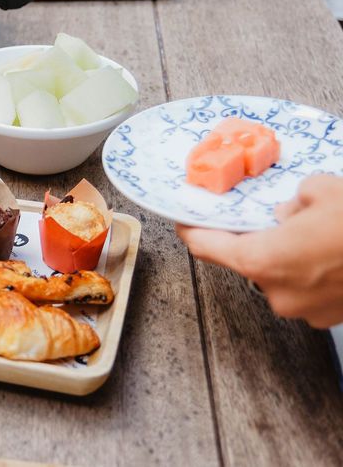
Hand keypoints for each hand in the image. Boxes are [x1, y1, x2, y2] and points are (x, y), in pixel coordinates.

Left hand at [177, 175, 342, 328]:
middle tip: (284, 217)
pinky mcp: (331, 318)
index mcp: (262, 261)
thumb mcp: (323, 191)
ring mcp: (305, 311)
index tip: (183, 220)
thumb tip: (296, 207)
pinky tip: (337, 251)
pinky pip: (309, 287)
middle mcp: (276, 292)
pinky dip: (316, 270)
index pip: (206, 246)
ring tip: (323, 232)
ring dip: (294, 254)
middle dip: (263, 237)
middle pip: (250, 260)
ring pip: (283, 274)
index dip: (191, 230)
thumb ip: (296, 199)